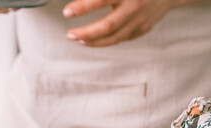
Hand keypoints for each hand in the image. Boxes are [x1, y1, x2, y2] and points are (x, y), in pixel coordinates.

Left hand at [63, 0, 181, 46]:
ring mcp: (140, 20)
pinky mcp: (143, 29)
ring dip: (92, 41)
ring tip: (77, 39)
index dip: (83, 7)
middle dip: (85, 32)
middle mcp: (134, 7)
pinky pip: (121, 39)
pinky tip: (91, 40)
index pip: (101, 0)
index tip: (67, 12)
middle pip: (107, 26)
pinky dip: (104, 41)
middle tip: (69, 35)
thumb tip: (80, 1)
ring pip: (114, 37)